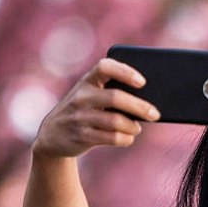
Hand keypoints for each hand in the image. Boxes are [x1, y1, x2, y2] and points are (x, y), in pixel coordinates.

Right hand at [32, 58, 162, 159]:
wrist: (52, 135)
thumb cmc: (83, 111)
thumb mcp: (90, 96)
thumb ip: (111, 93)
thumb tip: (149, 101)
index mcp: (87, 81)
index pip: (105, 67)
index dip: (125, 72)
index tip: (142, 82)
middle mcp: (81, 96)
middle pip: (116, 97)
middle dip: (140, 106)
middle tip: (155, 114)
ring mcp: (80, 117)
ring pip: (115, 121)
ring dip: (132, 126)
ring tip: (137, 128)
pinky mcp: (81, 136)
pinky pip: (111, 138)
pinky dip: (125, 139)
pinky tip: (128, 137)